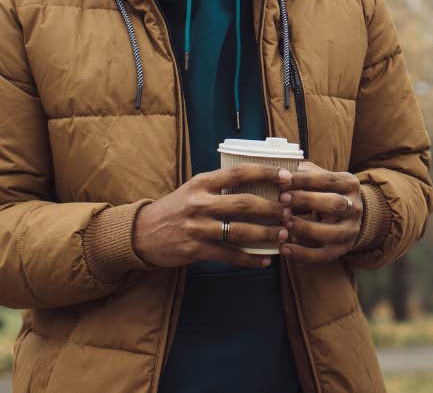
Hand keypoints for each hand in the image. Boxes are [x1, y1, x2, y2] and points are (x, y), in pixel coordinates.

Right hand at [134, 164, 286, 268]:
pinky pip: (228, 255)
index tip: (286, 177)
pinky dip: (249, 259)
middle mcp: (199, 203)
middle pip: (243, 204)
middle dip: (271, 208)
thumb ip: (221, 185)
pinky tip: (265, 260)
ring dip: (265, 233)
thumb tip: (260, 179)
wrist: (142, 233)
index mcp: (202, 182)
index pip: (239, 173)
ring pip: (239, 231)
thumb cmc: (177, 207)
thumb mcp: (195, 188)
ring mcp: (196, 228)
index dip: (265, 173)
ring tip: (283, 233)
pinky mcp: (194, 250)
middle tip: (290, 210)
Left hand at [278, 161, 362, 262]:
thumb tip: (281, 171)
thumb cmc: (325, 192)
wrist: (348, 215)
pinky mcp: (343, 249)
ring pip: (332, 232)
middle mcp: (355, 207)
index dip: (305, 180)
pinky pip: (324, 255)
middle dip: (308, 201)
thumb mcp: (321, 179)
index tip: (283, 180)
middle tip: (282, 199)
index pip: (328, 179)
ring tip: (284, 223)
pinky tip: (284, 248)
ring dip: (306, 228)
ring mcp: (351, 230)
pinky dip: (303, 254)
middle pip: (335, 203)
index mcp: (350, 184)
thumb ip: (305, 174)